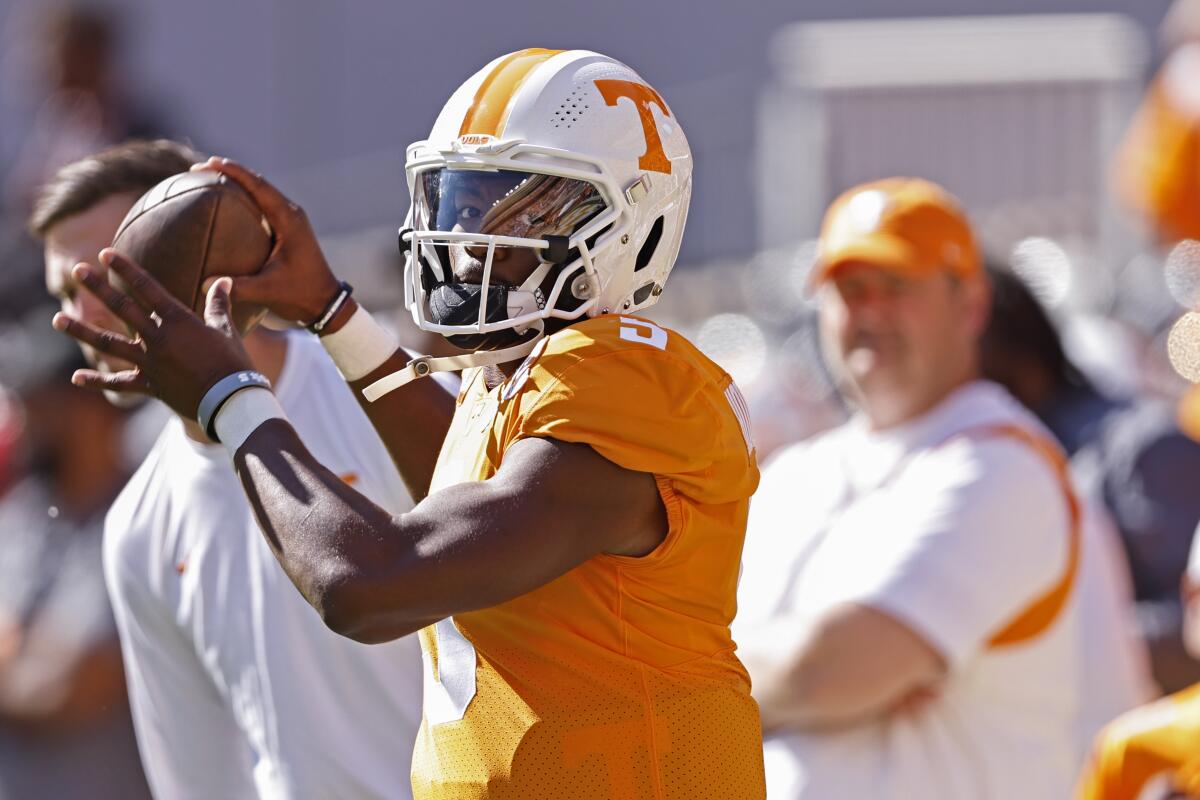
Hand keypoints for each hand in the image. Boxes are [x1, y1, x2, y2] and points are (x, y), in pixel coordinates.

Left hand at [51, 249, 252, 422]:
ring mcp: (151, 362)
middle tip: (77, 271)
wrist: (231, 400)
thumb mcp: (226, 329)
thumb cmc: (233, 362)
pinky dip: (98, 381)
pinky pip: (120, 382)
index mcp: (178, 321)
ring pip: (109, 344)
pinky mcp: (150, 385)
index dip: (126, 269)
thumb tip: (221, 281)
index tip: (107, 254)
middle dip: (98, 288)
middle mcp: (158, 338)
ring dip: (82, 331)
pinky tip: (77, 377)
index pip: (147, 288)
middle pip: (122, 309)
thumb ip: (219, 304)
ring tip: (57, 319)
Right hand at [192, 157, 341, 324]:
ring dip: (238, 182)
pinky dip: (245, 198)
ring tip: (210, 178)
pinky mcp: (288, 228)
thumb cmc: (301, 294)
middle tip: (201, 167)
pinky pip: (264, 205)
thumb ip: (239, 286)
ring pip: (262, 192)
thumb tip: (205, 283)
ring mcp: (292, 220)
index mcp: (290, 221)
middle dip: (231, 172)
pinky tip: (226, 203)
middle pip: (259, 183)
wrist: (326, 303)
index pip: (259, 187)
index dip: (234, 172)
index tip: (210, 162)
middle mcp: (292, 214)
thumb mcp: (269, 290)